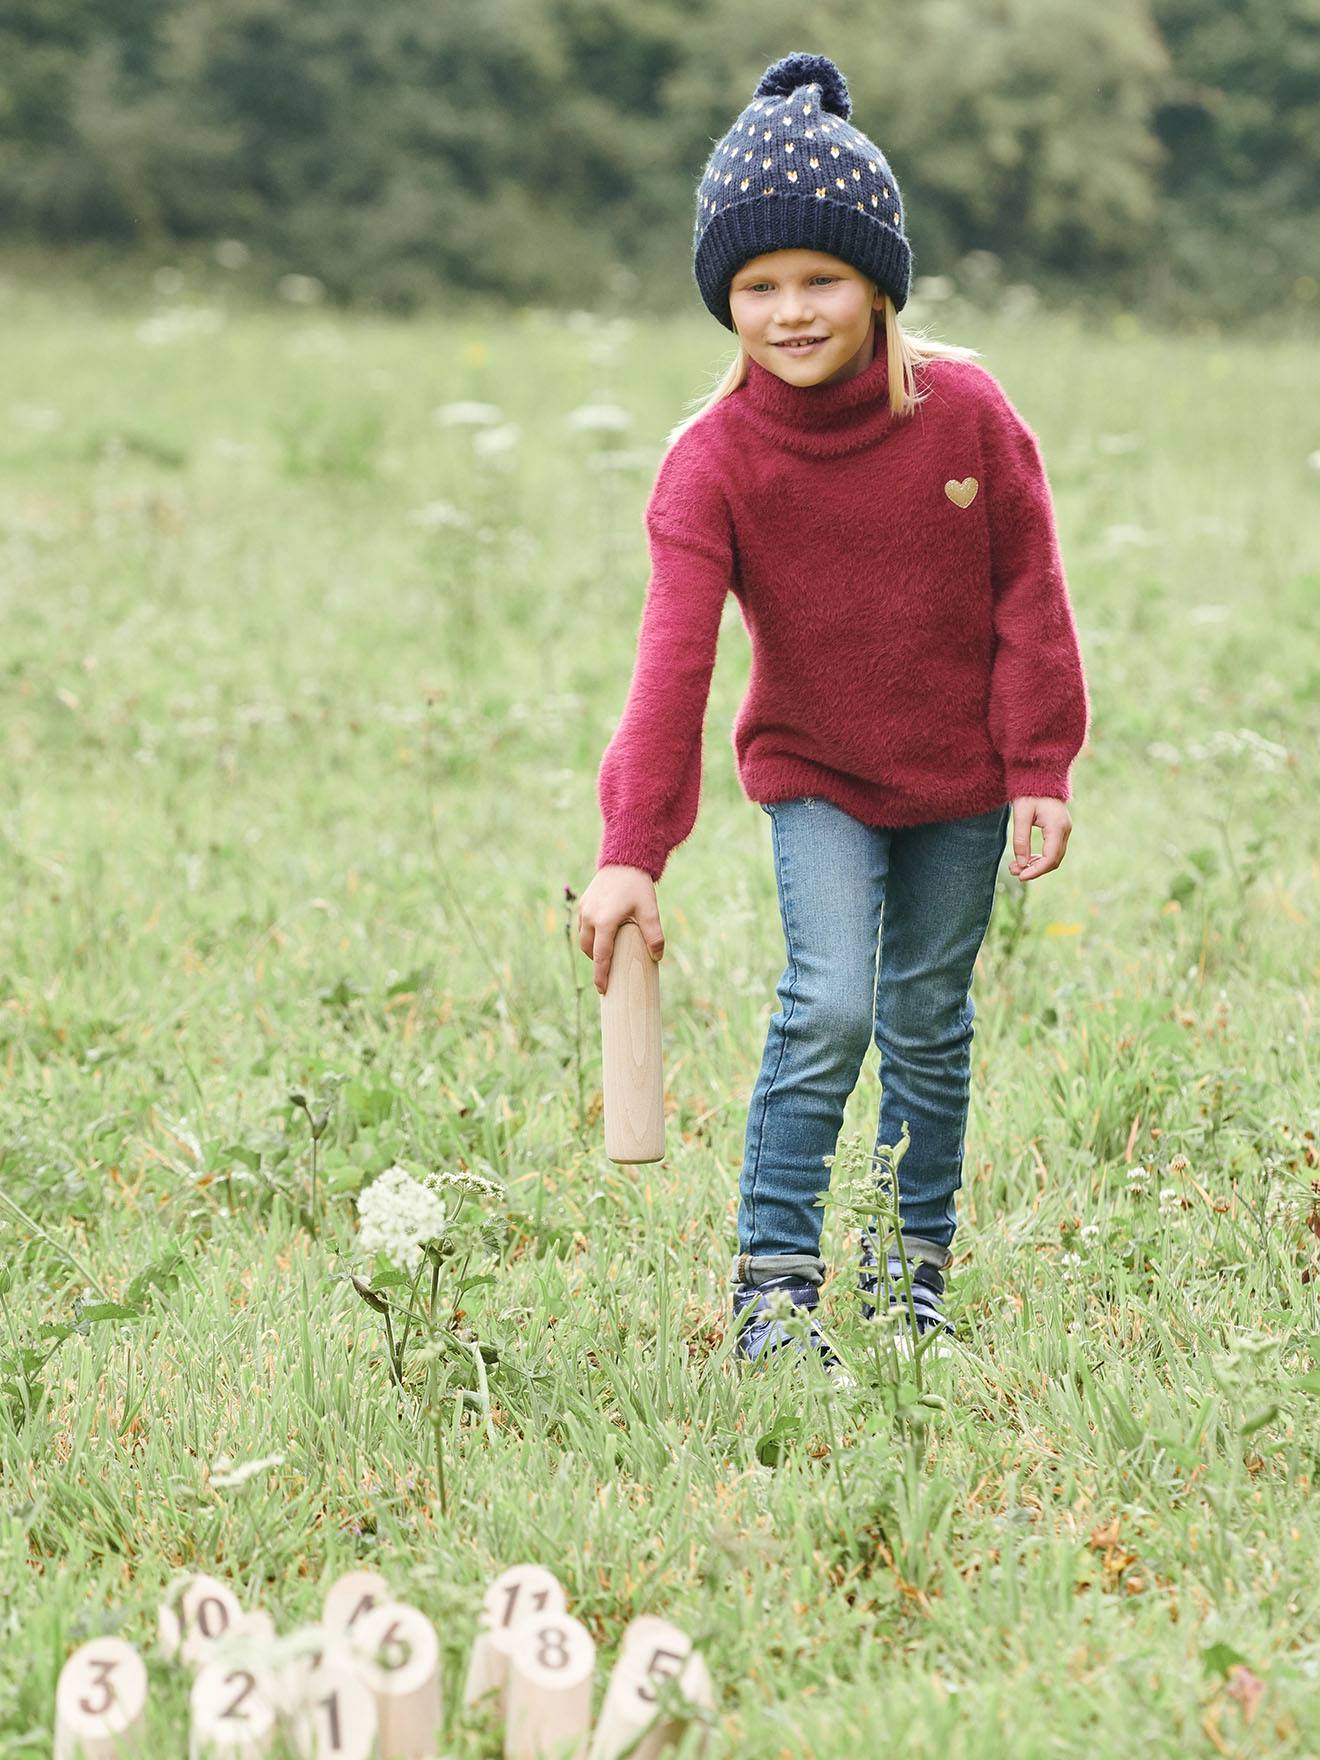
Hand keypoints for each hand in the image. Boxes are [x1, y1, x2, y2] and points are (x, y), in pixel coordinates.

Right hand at [578, 866, 665, 994]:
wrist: (624, 859)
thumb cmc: (638, 886)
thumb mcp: (650, 911)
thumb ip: (654, 935)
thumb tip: (657, 957)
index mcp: (605, 922)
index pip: (601, 956)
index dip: (601, 975)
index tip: (603, 989)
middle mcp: (590, 917)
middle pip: (589, 950)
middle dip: (596, 963)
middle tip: (607, 973)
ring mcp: (585, 909)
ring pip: (584, 938)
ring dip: (592, 949)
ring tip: (606, 955)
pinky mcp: (584, 903)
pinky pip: (583, 926)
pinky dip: (590, 935)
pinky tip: (602, 936)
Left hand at [1007, 797, 1070, 881]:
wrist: (1040, 776)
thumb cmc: (1029, 792)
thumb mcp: (1021, 815)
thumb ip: (1021, 840)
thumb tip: (1022, 864)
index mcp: (1057, 826)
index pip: (1050, 857)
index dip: (1036, 871)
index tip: (1020, 876)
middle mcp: (1065, 830)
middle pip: (1053, 860)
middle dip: (1034, 869)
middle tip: (1013, 871)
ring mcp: (1064, 830)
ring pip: (1054, 857)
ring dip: (1036, 865)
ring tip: (1015, 867)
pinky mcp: (1060, 830)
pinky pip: (1053, 850)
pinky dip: (1040, 858)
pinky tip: (1025, 859)